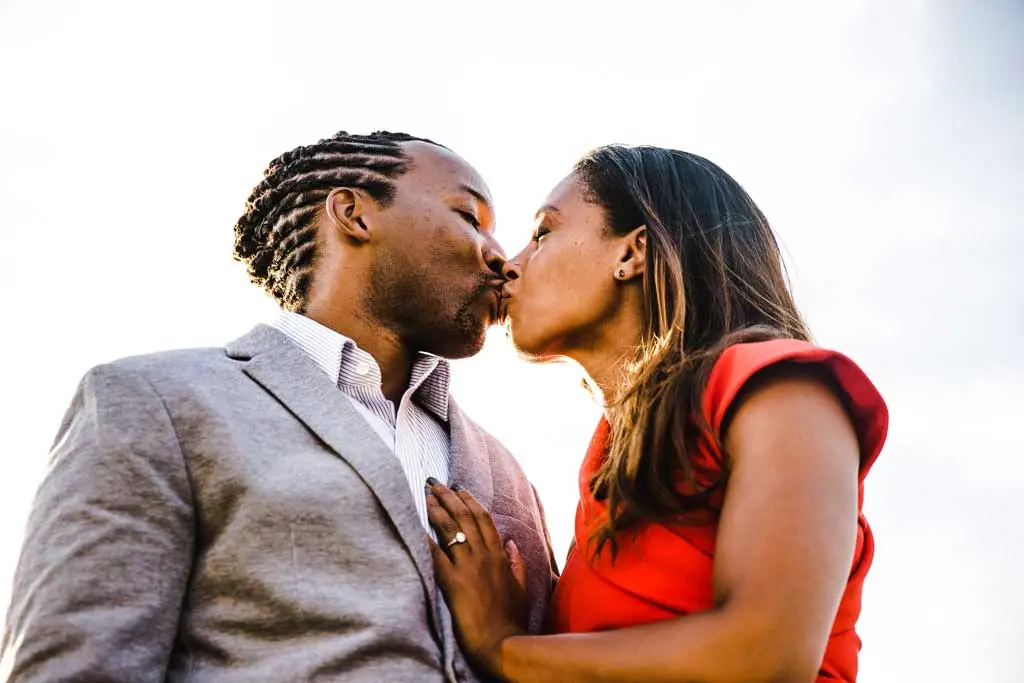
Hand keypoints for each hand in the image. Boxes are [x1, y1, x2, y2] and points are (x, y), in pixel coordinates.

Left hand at [426, 480, 527, 678]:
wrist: (501, 643)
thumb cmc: (511, 619)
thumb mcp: (521, 586)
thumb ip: (516, 562)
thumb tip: (511, 543)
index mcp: (499, 555)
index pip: (483, 518)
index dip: (470, 500)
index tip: (458, 487)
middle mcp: (484, 555)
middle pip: (464, 516)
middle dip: (448, 496)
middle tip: (435, 482)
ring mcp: (468, 567)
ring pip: (450, 529)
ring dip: (436, 509)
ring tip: (425, 496)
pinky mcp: (453, 582)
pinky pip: (435, 554)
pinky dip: (423, 538)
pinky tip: (412, 525)